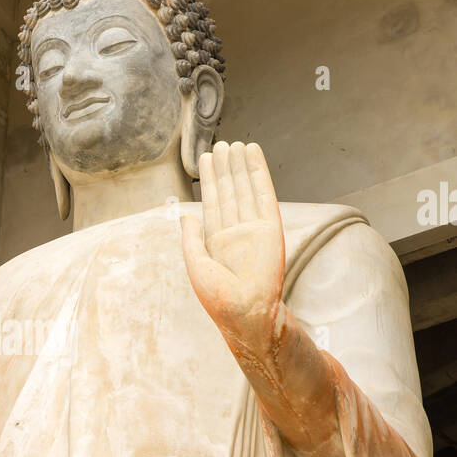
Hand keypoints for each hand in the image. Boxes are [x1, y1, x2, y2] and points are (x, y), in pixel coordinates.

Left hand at [181, 141, 284, 356]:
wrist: (246, 313)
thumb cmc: (218, 298)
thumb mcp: (195, 265)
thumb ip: (190, 239)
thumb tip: (185, 215)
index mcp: (217, 241)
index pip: (214, 203)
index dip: (211, 180)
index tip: (208, 158)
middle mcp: (236, 231)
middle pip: (230, 191)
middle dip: (225, 168)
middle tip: (222, 144)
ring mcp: (254, 227)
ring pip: (245, 188)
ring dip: (240, 166)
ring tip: (236, 143)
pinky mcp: (271, 226)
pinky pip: (264, 193)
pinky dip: (258, 172)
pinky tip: (253, 154)